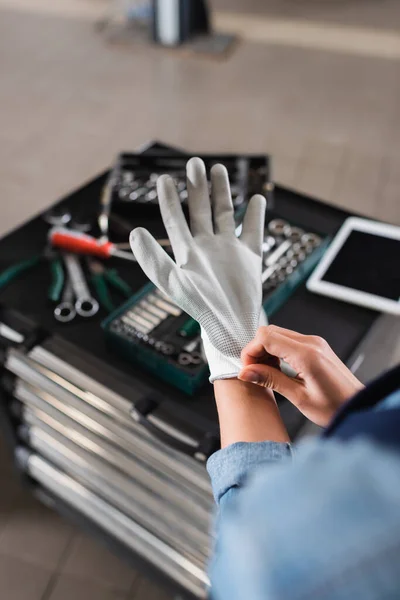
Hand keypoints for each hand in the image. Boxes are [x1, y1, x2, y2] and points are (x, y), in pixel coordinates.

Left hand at [130, 157, 265, 381]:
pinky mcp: (250, 257)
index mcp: (188, 252)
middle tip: (194, 162)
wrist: (231, 325)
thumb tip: (135, 232)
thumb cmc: (200, 307)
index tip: (165, 179)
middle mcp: (207, 247)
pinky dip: (255, 215)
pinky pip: (252, 231)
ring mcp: (229, 250)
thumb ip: (153, 259)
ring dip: (221, 192)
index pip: (175, 219)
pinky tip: (256, 200)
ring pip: (224, 214)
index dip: (170, 199)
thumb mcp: (172, 282)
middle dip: (197, 186)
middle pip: (200, 210)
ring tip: (218, 169)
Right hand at [239, 325, 363, 426]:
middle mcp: (311, 343)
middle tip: (254, 373)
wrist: (359, 407)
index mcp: (307, 354)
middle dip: (256, 350)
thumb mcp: (299, 397)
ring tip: (266, 374)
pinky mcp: (316, 346)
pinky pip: (288, 340)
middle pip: (270, 331)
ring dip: (266, 351)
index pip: (266, 337)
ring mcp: (314, 342)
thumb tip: (246, 372)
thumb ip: (271, 380)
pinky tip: (278, 370)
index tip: (247, 369)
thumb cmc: (336, 407)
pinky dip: (277, 351)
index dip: (251, 352)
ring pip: (277, 334)